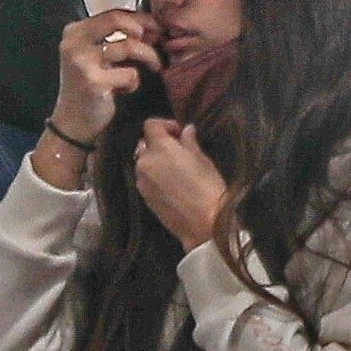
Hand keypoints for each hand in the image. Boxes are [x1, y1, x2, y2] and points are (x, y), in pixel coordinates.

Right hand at [50, 9, 163, 145]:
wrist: (72, 124)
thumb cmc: (89, 89)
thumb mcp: (95, 56)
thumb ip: (113, 38)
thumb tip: (149, 26)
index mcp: (74, 32)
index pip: (112, 14)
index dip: (139, 18)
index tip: (156, 27)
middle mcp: (75, 42)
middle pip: (117, 20)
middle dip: (144, 29)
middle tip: (158, 41)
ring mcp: (82, 62)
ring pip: (128, 46)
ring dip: (148, 57)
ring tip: (156, 66)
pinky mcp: (94, 82)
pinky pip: (130, 74)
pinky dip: (133, 82)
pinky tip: (126, 89)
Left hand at [133, 120, 227, 251]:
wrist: (205, 225)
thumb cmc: (208, 188)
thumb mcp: (203, 160)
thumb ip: (189, 142)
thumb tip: (186, 131)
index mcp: (159, 148)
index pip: (151, 125)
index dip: (165, 125)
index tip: (180, 133)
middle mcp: (145, 163)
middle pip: (145, 145)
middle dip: (159, 145)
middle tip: (179, 152)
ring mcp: (142, 183)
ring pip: (144, 164)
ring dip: (156, 163)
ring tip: (175, 171)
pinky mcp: (145, 199)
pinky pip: (146, 181)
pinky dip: (155, 178)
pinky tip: (172, 186)